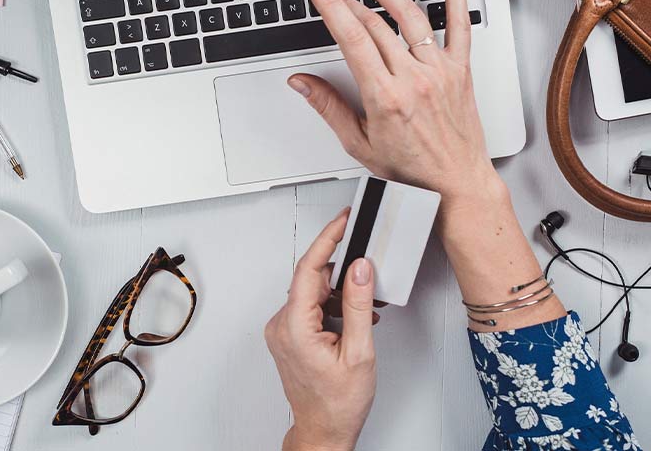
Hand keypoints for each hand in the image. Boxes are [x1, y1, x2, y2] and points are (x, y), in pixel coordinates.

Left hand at [265, 210, 376, 450]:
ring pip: (313, 292)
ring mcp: (282, 330)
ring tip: (365, 306)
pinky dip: (333, 306)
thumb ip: (358, 304)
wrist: (324, 429)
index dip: (328, 239)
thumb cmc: (338, 402)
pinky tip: (352, 318)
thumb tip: (359, 268)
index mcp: (295, 327)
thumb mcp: (359, 351)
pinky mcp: (288, 335)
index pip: (308, 269)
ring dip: (340, 293)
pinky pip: (310, 306)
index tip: (343, 220)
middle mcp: (282, 325)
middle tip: (368, 265)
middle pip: (312, 279)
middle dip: (342, 272)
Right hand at [288, 0, 500, 206]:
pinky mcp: (460, 69)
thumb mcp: (359, 144)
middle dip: (347, 0)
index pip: (352, 39)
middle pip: (375, 24)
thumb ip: (328, 107)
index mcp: (385, 97)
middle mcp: (414, 79)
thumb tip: (302, 83)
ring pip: (411, 17)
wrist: (456, 181)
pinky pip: (460, 24)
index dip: (331, 7)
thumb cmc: (412, 168)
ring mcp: (439, 71)